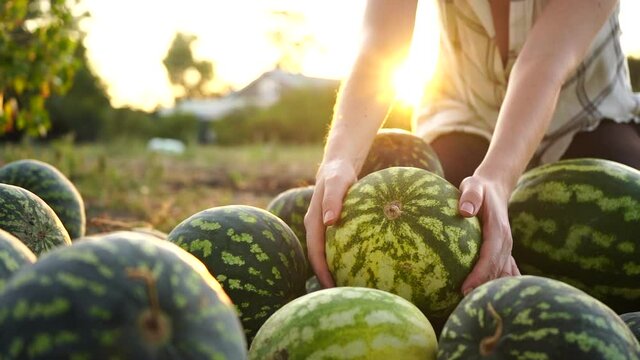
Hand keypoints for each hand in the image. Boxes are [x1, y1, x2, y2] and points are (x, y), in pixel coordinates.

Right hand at [304, 159, 357, 287]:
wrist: (337, 165)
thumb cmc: (338, 173)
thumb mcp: (337, 182)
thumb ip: (333, 199)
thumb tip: (330, 222)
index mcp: (313, 222)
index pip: (315, 253)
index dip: (322, 272)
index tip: (332, 288)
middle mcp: (315, 227)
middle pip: (318, 257)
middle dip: (326, 277)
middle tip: (340, 294)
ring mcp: (322, 227)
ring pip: (325, 253)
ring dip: (332, 269)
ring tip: (348, 285)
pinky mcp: (331, 225)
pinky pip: (334, 245)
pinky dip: (341, 257)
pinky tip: (356, 264)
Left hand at [457, 175, 520, 295]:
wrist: (495, 187)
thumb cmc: (478, 188)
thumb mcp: (473, 185)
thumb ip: (470, 196)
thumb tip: (465, 211)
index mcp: (498, 230)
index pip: (489, 256)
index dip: (479, 274)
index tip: (465, 288)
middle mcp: (505, 242)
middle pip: (496, 271)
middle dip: (483, 288)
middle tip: (465, 305)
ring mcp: (506, 248)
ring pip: (502, 274)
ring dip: (491, 290)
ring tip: (474, 307)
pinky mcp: (503, 252)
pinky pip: (505, 272)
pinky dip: (499, 285)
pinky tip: (490, 301)